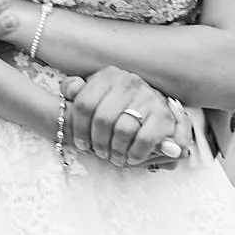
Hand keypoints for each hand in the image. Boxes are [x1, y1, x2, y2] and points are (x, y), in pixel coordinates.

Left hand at [60, 69, 185, 168]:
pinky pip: (144, 139)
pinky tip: (130, 158)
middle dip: (98, 143)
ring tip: (114, 157)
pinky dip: (135, 153)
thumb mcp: (93, 92)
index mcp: (108, 76)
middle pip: (102, 119)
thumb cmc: (115, 105)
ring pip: (123, 130)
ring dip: (116, 151)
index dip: (79, 129)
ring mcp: (147, 97)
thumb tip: (72, 89)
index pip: (85, 104)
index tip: (81, 144)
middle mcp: (128, 82)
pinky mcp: (163, 115)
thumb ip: (75, 89)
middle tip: (99, 154)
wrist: (152, 110)